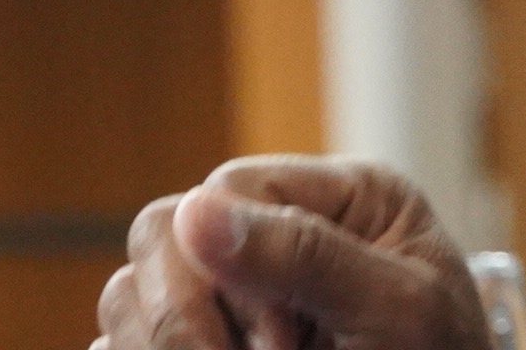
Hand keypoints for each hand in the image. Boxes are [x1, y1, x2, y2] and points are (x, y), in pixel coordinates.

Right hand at [94, 156, 492, 349]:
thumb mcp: (402, 312)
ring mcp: (235, 297)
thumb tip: (196, 212)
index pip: (229, 190)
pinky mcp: (210, 346)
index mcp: (338, 198)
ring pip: (130, 293)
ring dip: (165, 346)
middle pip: (160, 235)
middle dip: (183, 316)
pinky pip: (124, 344)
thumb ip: (308, 255)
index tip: (283, 346)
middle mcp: (277, 233)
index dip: (231, 270)